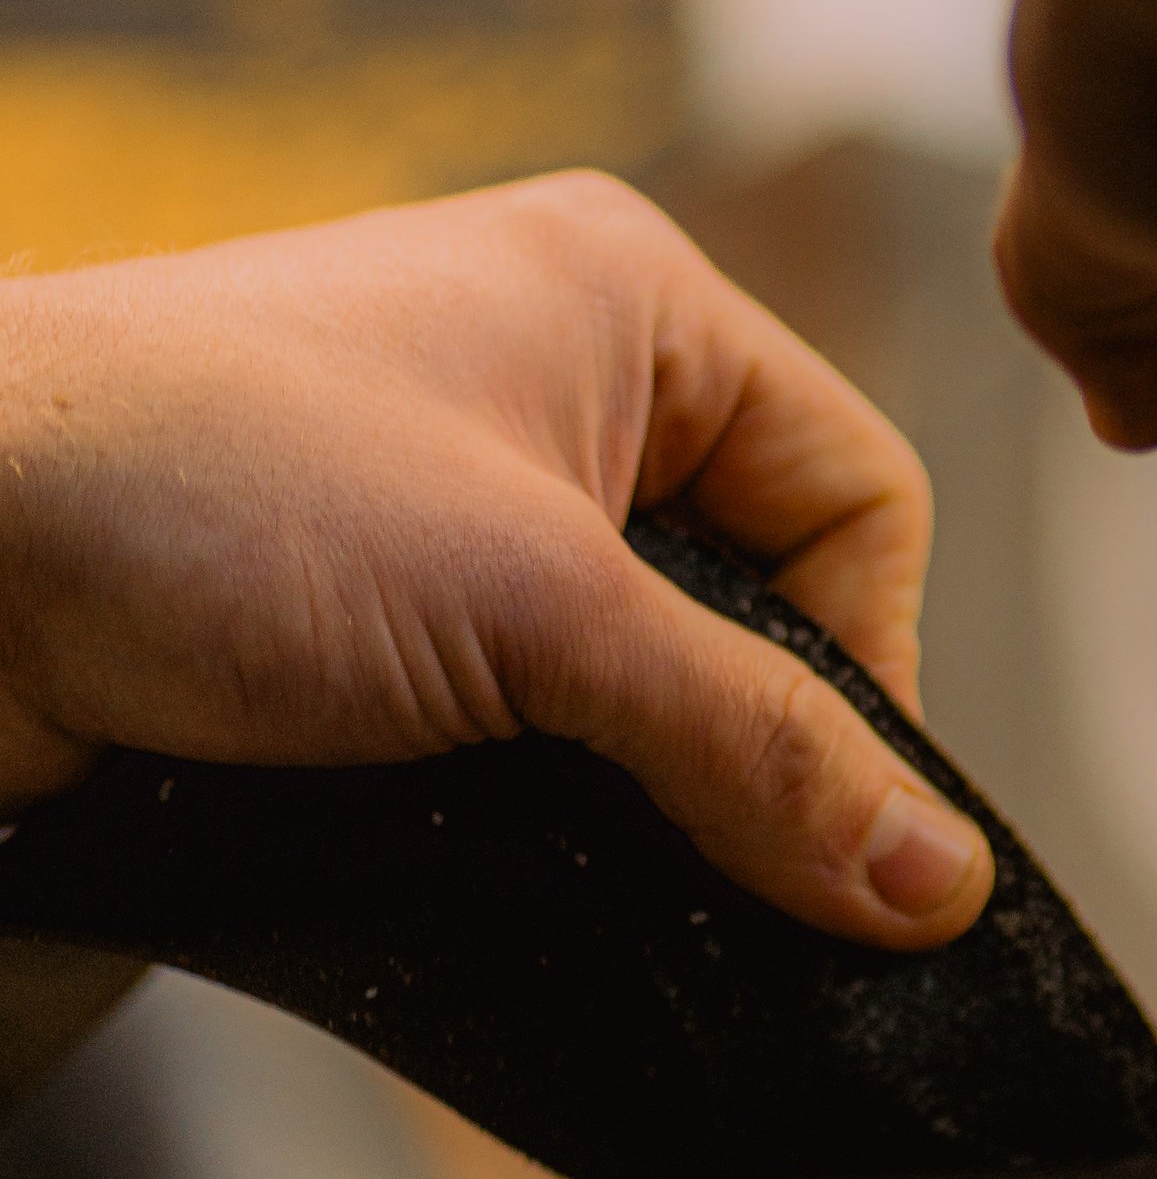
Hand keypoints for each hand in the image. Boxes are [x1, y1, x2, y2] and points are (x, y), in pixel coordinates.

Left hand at [0, 174, 990, 948]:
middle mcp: (556, 383)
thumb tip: (932, 877)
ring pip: (636, 675)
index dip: (871, 661)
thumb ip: (753, 749)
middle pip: (753, 597)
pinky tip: (506, 860)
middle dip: (740, 736)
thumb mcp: (536, 617)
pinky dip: (535, 800)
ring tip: (595, 862)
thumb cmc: (201, 482)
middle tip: (731, 864)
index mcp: (632, 301)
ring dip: (628, 783)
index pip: (853, 493)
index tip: (841, 822)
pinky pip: (522, 717)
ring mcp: (452, 498)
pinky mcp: (365, 609)